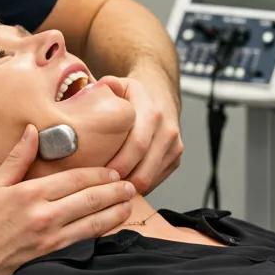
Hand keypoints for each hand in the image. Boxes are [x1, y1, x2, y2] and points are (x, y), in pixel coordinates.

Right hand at [0, 125, 135, 274]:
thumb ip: (17, 158)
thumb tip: (33, 131)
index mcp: (30, 194)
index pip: (75, 179)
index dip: (98, 175)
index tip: (112, 172)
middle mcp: (44, 216)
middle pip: (90, 199)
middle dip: (113, 191)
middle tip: (129, 186)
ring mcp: (51, 239)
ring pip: (93, 222)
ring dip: (115, 212)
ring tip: (128, 204)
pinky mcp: (53, 258)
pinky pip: (85, 243)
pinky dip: (102, 234)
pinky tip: (112, 228)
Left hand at [98, 72, 182, 194]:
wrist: (160, 93)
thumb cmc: (133, 94)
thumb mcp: (120, 84)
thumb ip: (107, 86)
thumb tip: (98, 87)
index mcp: (152, 112)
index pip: (138, 144)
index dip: (120, 163)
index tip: (102, 173)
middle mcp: (167, 130)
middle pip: (145, 167)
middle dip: (123, 182)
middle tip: (103, 189)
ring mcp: (174, 145)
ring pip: (152, 177)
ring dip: (131, 187)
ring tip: (109, 190)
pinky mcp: (176, 157)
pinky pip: (157, 179)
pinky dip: (140, 186)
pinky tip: (122, 185)